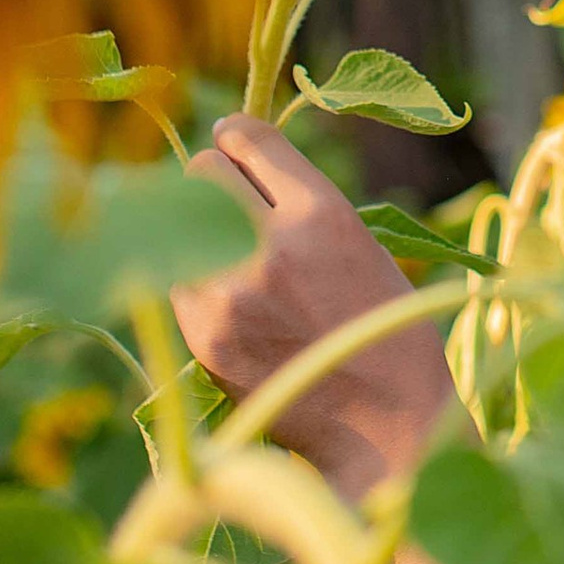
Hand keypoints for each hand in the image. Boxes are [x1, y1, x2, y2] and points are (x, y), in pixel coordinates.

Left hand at [174, 115, 451, 497]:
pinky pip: (178, 282)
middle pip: (201, 171)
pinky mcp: (204, 337)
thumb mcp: (361, 247)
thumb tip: (236, 173)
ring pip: (182, 229)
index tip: (234, 142)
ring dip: (201, 233)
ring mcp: (230, 294)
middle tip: (227, 201)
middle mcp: (271, 244)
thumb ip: (302, 208)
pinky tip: (229, 303)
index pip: (249, 137)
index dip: (238, 136)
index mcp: (322, 213)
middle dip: (213, 181)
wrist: (386, 427)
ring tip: (232, 260)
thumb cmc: (385, 332)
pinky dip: (196, 282)